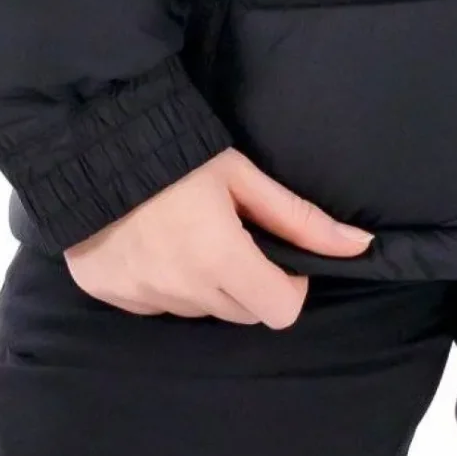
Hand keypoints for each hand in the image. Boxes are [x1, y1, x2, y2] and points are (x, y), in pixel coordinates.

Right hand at [63, 147, 374, 325]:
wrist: (95, 142)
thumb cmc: (181, 155)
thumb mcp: (244, 177)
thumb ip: (301, 219)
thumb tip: (361, 246)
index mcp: (220, 259)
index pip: (280, 311)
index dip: (289, 284)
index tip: (275, 251)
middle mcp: (182, 289)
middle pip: (242, 312)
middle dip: (249, 282)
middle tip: (233, 235)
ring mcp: (142, 297)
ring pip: (199, 311)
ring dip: (205, 284)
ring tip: (188, 234)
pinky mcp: (111, 295)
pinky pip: (156, 306)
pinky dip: (163, 284)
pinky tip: (153, 243)